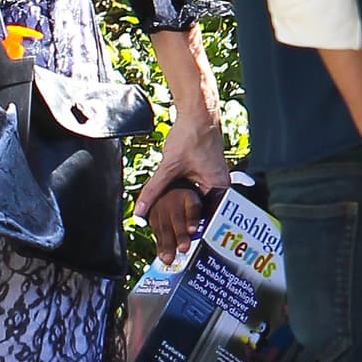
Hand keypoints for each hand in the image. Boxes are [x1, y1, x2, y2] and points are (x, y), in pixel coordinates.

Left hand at [133, 117, 229, 263]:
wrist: (197, 114)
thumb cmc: (190, 137)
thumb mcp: (169, 166)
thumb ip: (153, 190)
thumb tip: (140, 211)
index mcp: (219, 188)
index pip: (208, 219)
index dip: (193, 232)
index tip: (182, 246)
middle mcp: (221, 187)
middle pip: (203, 213)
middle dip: (187, 225)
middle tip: (175, 244)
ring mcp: (215, 180)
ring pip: (198, 203)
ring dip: (185, 213)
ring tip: (173, 232)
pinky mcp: (206, 174)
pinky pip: (196, 193)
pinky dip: (185, 200)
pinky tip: (173, 209)